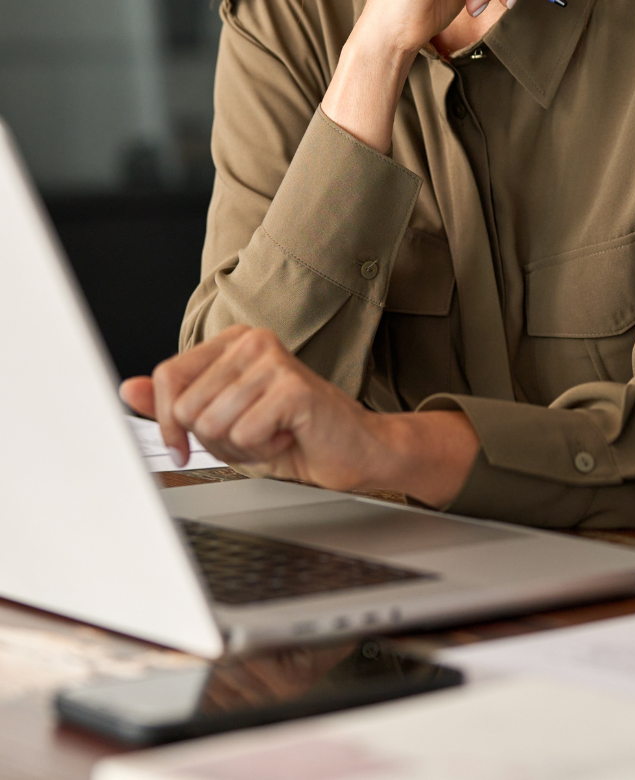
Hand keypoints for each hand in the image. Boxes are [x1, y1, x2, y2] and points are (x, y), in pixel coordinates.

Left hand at [119, 326, 479, 506]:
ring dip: (239, 446)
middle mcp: (252, 340)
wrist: (351, 450)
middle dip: (212, 438)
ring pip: (212, 423)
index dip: (168, 422)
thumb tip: (127, 389)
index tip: (184, 445)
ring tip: (271, 433)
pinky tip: (288, 434)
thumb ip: (175, 404)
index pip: (168, 375)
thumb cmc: (290, 434)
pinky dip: (262, 449)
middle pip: (187, 405)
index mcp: (232, 342)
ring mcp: (274, 360)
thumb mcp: (221, 422)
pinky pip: (243, 433)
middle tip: (251, 433)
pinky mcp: (293, 387)